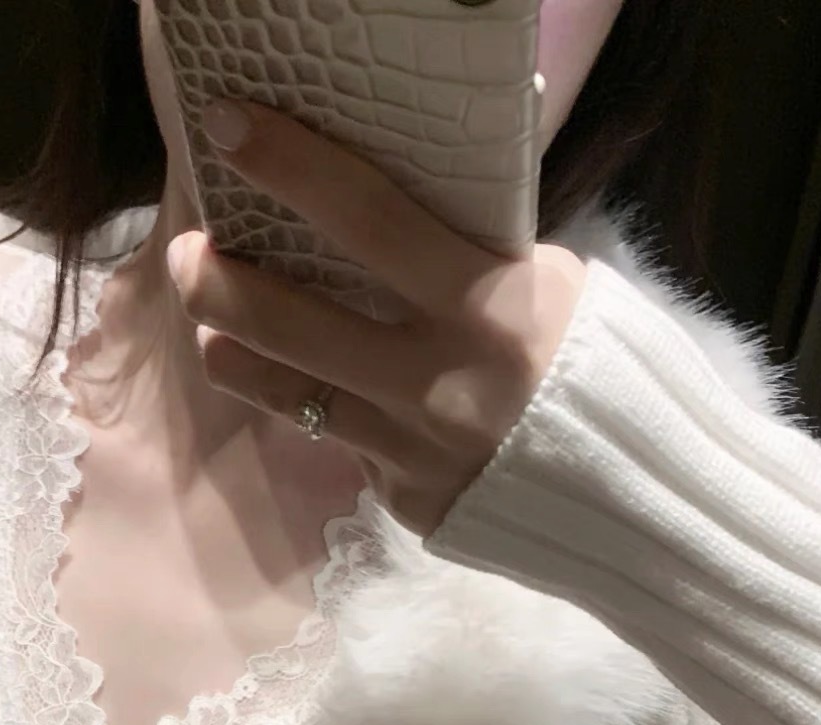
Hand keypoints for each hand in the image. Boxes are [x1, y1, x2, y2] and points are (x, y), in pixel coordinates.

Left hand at [165, 99, 587, 538]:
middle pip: (289, 321)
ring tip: (211, 328)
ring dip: (233, 354)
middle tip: (189, 252)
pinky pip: (342, 447)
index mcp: (485, 301)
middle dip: (217, 281)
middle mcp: (437, 378)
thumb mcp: (545, 284)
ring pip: (286, 395)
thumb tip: (379, 208)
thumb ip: (462, 253)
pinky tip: (312, 395)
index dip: (287, 167)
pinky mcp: (403, 500)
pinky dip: (321, 416)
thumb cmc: (589, 362)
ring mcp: (411, 449)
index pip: (366, 217)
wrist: (631, 488)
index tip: (225, 128)